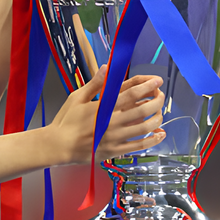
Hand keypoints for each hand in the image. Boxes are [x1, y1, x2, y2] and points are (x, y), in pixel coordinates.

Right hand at [49, 65, 165, 164]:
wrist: (58, 146)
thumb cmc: (66, 121)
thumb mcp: (77, 97)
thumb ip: (94, 84)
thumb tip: (107, 68)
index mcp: (103, 107)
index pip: (131, 94)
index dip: (147, 86)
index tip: (157, 81)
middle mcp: (112, 122)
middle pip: (142, 110)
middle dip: (156, 100)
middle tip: (161, 94)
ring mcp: (115, 138)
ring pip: (144, 128)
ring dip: (157, 118)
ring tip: (161, 112)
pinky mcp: (115, 151)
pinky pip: (138, 146)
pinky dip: (153, 140)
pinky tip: (160, 134)